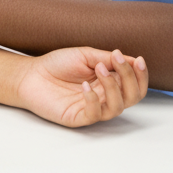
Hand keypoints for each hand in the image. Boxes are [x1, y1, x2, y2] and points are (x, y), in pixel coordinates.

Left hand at [15, 47, 148, 127]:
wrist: (32, 75)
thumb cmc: (57, 64)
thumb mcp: (85, 55)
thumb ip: (107, 59)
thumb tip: (131, 60)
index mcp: (108, 81)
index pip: (134, 84)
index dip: (140, 74)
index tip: (138, 60)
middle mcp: (104, 96)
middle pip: (132, 97)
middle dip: (130, 79)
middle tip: (117, 61)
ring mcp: (93, 108)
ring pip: (117, 107)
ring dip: (112, 86)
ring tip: (98, 69)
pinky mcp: (79, 117)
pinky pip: (95, 115)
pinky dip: (93, 100)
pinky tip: (84, 86)